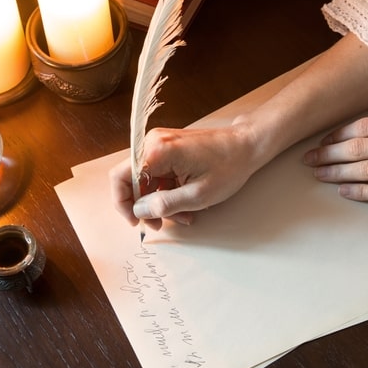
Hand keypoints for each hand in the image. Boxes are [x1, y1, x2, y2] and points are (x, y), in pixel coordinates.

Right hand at [109, 124, 259, 229]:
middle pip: (131, 180)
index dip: (123, 203)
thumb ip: (164, 205)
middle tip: (160, 224)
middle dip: (145, 206)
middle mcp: (153, 143)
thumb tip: (139, 211)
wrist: (246, 145)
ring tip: (183, 215)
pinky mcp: (168, 148)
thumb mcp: (197, 195)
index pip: (120, 177)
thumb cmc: (229, 166)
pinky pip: (158, 174)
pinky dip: (167, 191)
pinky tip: (185, 203)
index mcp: (157, 152)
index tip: (135, 221)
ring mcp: (160, 143)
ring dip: (159, 201)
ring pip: (146, 180)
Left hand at [303, 112, 367, 211]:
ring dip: (337, 172)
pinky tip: (343, 191)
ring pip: (365, 170)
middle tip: (308, 158)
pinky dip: (359, 191)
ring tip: (318, 174)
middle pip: (358, 147)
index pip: (366, 126)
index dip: (339, 133)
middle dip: (328, 153)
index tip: (323, 139)